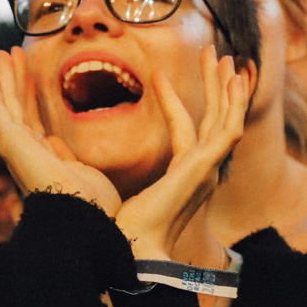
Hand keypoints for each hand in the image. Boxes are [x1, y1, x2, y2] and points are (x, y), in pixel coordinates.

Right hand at [0, 49, 121, 217]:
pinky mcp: (10, 143)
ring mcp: (16, 149)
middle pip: (18, 109)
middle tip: (15, 54)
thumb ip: (65, 154)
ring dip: (6, 77)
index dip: (31, 97)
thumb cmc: (94, 205)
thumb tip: (55, 140)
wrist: (87, 217)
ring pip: (8, 104)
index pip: (32, 122)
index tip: (32, 77)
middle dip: (16, 80)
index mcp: (42, 160)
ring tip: (6, 52)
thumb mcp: (82, 171)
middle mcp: (25, 154)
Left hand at [113, 47, 250, 259]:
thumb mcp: (126, 195)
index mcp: (187, 179)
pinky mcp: (202, 169)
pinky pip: (224, 130)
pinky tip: (222, 80)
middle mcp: (203, 174)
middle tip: (216, 54)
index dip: (178, 103)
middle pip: (217, 121)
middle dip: (218, 87)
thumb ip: (122, 178)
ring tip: (220, 55)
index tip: (161, 76)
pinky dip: (228, 104)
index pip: (191, 133)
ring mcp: (206, 171)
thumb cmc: (124, 232)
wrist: (130, 251)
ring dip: (224, 87)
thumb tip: (78, 161)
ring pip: (226, 120)